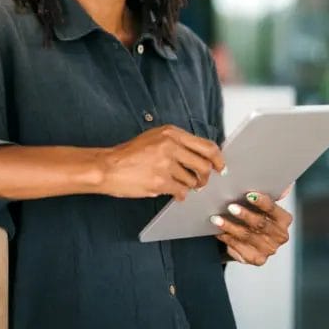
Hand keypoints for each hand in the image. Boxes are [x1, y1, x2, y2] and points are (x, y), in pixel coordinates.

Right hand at [98, 125, 225, 200]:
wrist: (107, 167)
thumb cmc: (128, 155)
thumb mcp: (153, 139)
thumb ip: (176, 144)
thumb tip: (200, 157)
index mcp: (171, 133)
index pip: (206, 145)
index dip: (218, 159)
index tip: (220, 167)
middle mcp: (171, 146)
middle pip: (204, 165)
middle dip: (204, 177)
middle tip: (201, 182)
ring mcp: (166, 164)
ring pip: (192, 180)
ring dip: (189, 186)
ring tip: (178, 185)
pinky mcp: (161, 181)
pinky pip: (181, 192)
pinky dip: (180, 195)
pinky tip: (173, 193)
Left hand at [212, 190, 293, 265]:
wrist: (250, 239)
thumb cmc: (254, 214)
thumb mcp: (259, 204)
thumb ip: (265, 192)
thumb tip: (277, 182)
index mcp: (284, 219)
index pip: (274, 209)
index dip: (262, 202)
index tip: (248, 195)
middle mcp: (280, 236)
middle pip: (260, 224)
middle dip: (244, 215)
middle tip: (230, 207)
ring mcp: (269, 249)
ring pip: (247, 236)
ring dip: (230, 227)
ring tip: (216, 218)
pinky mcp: (257, 259)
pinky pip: (240, 248)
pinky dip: (227, 239)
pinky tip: (218, 232)